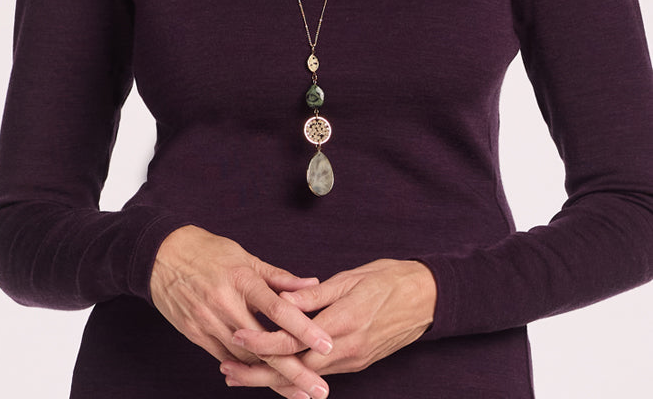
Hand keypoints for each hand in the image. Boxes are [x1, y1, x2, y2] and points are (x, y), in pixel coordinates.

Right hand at [150, 225, 332, 398]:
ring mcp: (208, 322)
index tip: (327, 344)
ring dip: (272, 378)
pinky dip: (246, 371)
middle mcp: (225, 304)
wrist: (162, 256)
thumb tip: (311, 283)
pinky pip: (225, 359)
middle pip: (265, 346)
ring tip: (299, 391)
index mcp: (242, 280)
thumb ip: (279, 277)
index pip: (279, 309)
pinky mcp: (195, 335)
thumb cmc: (208, 252)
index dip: (304, 329)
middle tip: (319, 390)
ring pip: (246, 359)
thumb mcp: (245, 257)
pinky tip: (265, 381)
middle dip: (294, 371)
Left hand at [220, 258, 435, 385]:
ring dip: (273, 376)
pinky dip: (296, 374)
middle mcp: (346, 349)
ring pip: (305, 376)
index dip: (263, 340)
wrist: (428, 298)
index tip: (237, 335)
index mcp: (342, 322)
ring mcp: (353, 360)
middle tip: (228, 371)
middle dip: (258, 373)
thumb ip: (314, 295)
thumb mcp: (350, 278)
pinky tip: (277, 371)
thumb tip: (281, 300)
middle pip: (294, 369)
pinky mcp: (358, 362)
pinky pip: (320, 373)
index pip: (293, 340)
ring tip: (242, 373)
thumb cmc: (390, 279)